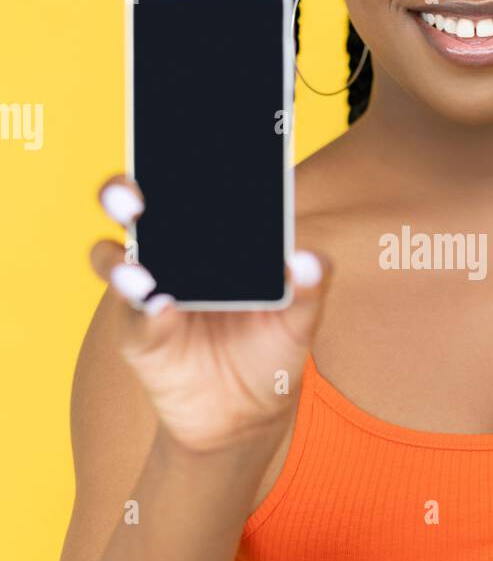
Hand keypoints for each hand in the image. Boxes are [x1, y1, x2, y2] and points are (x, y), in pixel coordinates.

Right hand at [90, 174, 331, 451]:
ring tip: (144, 272)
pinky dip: (141, 306)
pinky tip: (159, 304)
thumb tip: (309, 260)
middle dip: (124, 190)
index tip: (185, 143)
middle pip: (134, 207)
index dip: (182, 160)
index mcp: (210, 235)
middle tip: (135, 193)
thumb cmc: (270, 352)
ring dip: (123, 257)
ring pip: (115, 255)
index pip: (188, 186)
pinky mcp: (138, 331)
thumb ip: (309, 286)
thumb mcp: (300, 319)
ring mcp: (149, 289)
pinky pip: (131, 312)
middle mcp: (171, 251)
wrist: (245, 416)